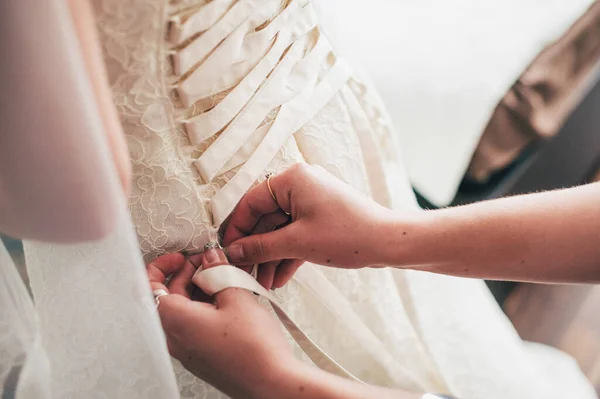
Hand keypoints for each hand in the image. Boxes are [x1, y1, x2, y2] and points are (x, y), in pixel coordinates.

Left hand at [146, 250, 298, 398]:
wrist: (270, 384)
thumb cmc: (253, 348)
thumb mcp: (237, 296)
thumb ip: (219, 271)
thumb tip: (211, 257)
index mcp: (176, 320)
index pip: (150, 286)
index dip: (163, 265)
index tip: (182, 257)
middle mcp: (176, 338)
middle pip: (168, 296)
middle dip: (188, 274)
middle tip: (212, 263)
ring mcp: (188, 350)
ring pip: (183, 310)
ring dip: (200, 290)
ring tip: (227, 280)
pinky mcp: (202, 356)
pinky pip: (195, 324)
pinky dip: (207, 307)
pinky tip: (230, 300)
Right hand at [222, 163, 395, 288]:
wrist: (389, 242)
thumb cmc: (349, 234)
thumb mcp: (297, 243)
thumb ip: (260, 247)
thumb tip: (234, 251)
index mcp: (292, 179)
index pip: (251, 202)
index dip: (237, 229)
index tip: (228, 251)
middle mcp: (301, 185)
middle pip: (265, 218)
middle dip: (256, 249)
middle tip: (244, 271)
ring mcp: (312, 202)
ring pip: (280, 230)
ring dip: (271, 256)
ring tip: (263, 283)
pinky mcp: (321, 218)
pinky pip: (296, 235)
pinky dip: (288, 255)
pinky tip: (279, 278)